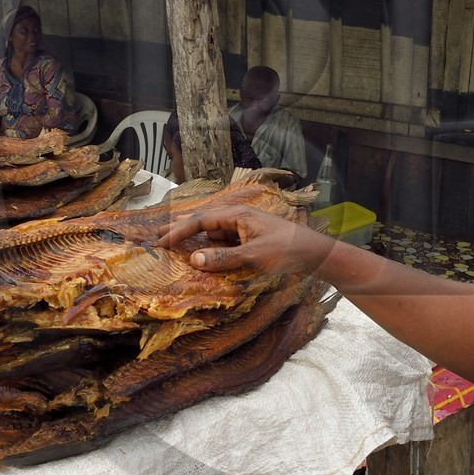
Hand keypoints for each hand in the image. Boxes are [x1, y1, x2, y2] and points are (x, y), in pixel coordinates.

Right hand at [158, 204, 332, 274]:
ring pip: (214, 235)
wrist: (315, 254)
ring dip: (197, 242)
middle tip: (158, 237)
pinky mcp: (251, 241)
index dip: (179, 231)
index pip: (201, 220)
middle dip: (181, 230)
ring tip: (175, 248)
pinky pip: (225, 244)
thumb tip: (194, 259)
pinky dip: (212, 250)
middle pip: (204, 223)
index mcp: (238, 215)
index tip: (162, 242)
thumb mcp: (254, 257)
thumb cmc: (287, 251)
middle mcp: (239, 219)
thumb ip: (224, 258)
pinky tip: (203, 258)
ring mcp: (245, 230)